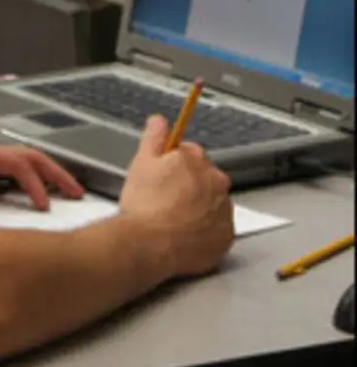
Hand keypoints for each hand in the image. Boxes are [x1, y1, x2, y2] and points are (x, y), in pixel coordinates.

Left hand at [0, 115, 84, 209]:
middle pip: (25, 157)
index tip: (48, 205)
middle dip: (54, 172)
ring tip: (56, 193)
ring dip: (36, 175)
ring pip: (12, 162)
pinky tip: (16, 191)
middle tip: (76, 192)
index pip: (18, 163)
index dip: (37, 183)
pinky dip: (15, 179)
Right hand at [118, 115, 233, 277]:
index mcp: (196, 161)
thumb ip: (153, 138)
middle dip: (188, 185)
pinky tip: (183, 235)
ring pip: (212, 204)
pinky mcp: (225, 237)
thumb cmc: (145, 206)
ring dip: (198, 208)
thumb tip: (158, 120)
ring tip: (171, 220)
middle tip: (163, 198)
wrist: (149, 245)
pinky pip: (217, 229)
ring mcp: (224, 211)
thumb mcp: (140, 163)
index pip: (190, 153)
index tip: (162, 174)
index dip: (173, 163)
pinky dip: (204, 231)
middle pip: (205, 178)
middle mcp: (217, 183)